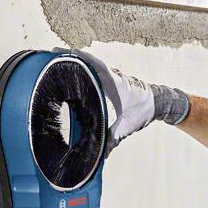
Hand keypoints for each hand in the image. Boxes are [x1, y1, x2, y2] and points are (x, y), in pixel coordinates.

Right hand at [51, 48, 187, 156]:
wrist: (157, 104)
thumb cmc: (144, 111)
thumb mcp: (128, 126)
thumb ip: (114, 138)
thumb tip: (101, 155)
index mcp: (114, 81)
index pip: (94, 64)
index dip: (78, 57)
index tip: (61, 52)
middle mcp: (110, 75)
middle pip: (87, 61)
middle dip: (69, 57)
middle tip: (50, 55)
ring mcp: (109, 77)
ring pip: (89, 65)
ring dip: (75, 62)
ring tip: (55, 61)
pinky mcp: (109, 81)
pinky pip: (94, 72)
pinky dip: (83, 69)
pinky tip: (71, 75)